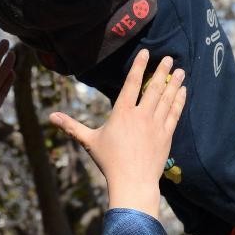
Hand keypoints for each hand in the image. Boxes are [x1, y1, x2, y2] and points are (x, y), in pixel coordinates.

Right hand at [49, 50, 185, 215]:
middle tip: (170, 57)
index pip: (132, 83)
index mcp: (122, 112)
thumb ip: (71, 126)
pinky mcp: (166, 135)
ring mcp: (155, 124)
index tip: (147, 53)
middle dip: (162, 71)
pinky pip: (175, 113)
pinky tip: (183, 91)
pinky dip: (179, 101)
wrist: (133, 182)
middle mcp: (141, 115)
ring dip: (174, 83)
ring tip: (181, 71)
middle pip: (153, 87)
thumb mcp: (89, 141)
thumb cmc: (109, 161)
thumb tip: (51, 117)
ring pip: (167, 98)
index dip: (139, 66)